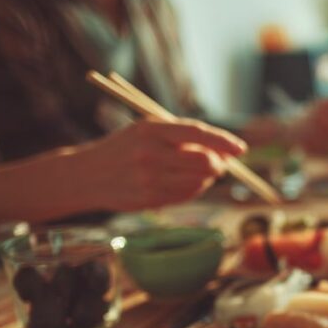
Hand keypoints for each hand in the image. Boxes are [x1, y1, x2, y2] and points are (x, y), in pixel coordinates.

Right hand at [81, 119, 246, 211]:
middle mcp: (150, 153)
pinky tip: (182, 183)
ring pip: (199, 181)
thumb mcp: (147, 130)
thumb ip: (181, 136)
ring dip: (207, 179)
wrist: (87, 175)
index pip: (197, 133)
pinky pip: (186, 195)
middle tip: (220, 164)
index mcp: (150, 129)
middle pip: (204, 161)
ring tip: (196, 173)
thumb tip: (225, 151)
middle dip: (219, 164)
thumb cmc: (125, 149)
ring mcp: (149, 178)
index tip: (241, 149)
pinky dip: (194, 190)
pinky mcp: (149, 198)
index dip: (223, 141)